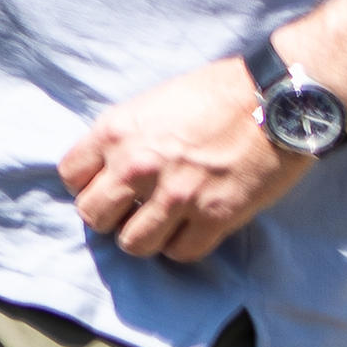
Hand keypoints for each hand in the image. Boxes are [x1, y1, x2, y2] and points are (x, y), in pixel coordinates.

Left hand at [56, 55, 311, 261]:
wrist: (275, 99)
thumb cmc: (216, 93)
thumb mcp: (152, 103)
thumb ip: (125, 137)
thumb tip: (109, 167)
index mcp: (116, 132)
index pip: (71, 176)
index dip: (87, 184)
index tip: (107, 184)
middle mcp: (137, 166)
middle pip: (93, 216)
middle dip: (110, 216)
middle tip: (132, 208)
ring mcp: (175, 195)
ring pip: (133, 243)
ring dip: (145, 236)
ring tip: (163, 222)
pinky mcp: (215, 216)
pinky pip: (181, 252)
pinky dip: (184, 246)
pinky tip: (194, 228)